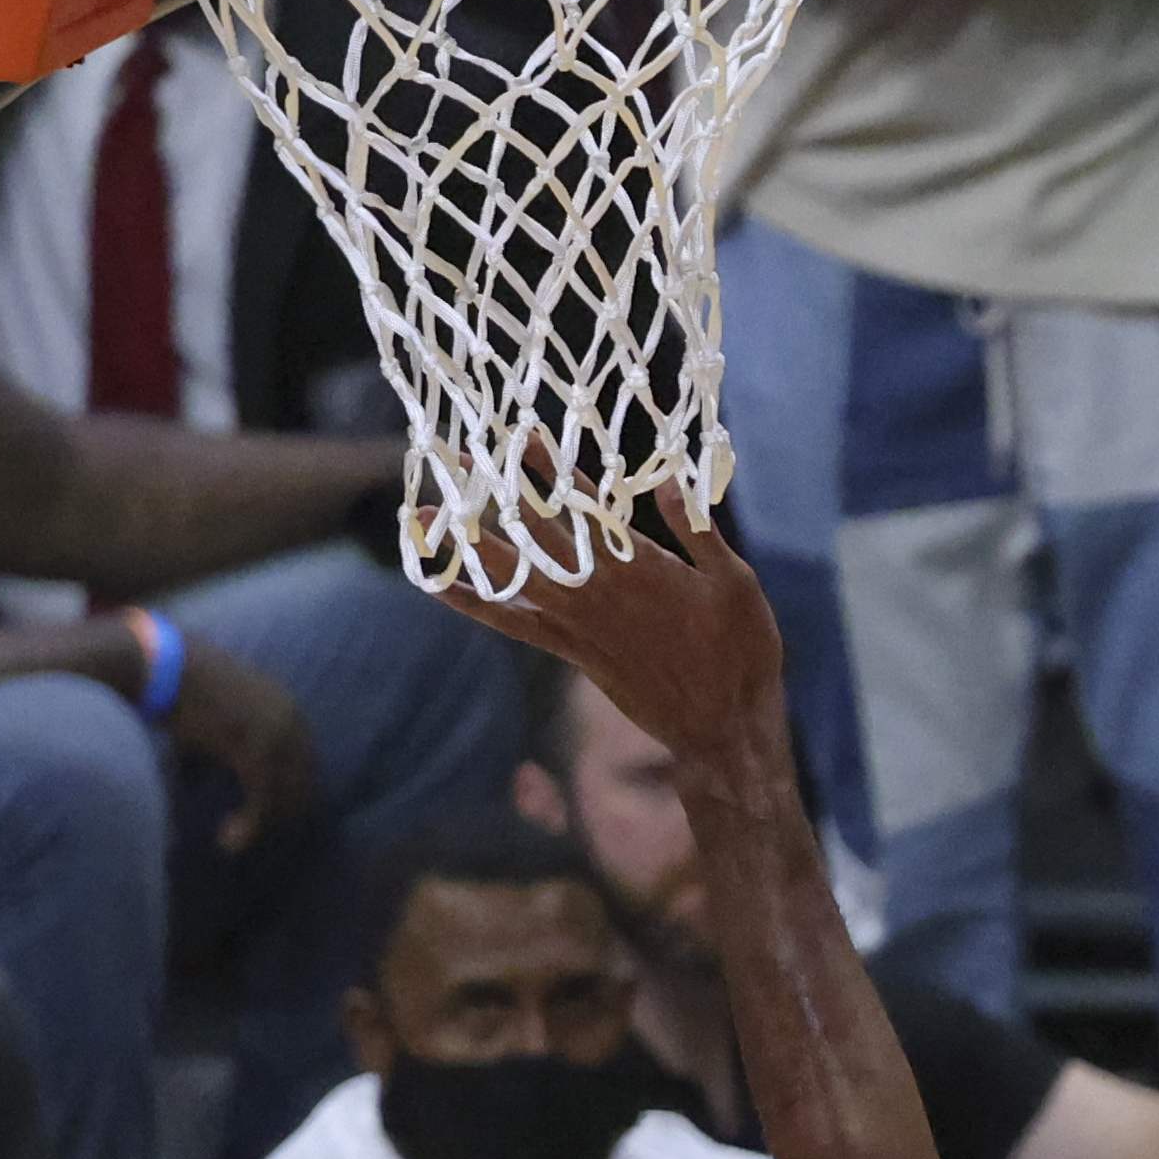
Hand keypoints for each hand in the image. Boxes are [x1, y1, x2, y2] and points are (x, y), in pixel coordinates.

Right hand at [169, 639, 317, 853]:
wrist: (158, 662)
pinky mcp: (256, 748)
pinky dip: (250, 826)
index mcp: (290, 711)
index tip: (262, 820)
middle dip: (277, 816)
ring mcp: (279, 733)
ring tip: (230, 843)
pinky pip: (263, 797)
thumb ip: (225, 752)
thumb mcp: (214, 722)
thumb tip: (201, 784)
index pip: (303, 768)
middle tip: (244, 835)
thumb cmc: (176, 691)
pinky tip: (229, 841)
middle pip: (301, 785)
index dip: (286, 799)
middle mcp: (294, 721)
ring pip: (284, 797)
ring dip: (261, 827)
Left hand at [444, 487, 786, 768]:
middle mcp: (596, 590)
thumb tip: (667, 480)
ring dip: (461, 542)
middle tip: (448, 454)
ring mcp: (578, 623)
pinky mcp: (572, 652)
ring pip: (509, 575)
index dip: (545, 465)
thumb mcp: (736, 584)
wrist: (721, 728)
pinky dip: (474, 605)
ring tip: (418, 514)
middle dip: (489, 490)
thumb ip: (698, 531)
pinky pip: (513, 624)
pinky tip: (441, 587)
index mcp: (638, 566)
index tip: (514, 430)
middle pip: (530, 530)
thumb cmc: (741, 653)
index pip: (581, 503)